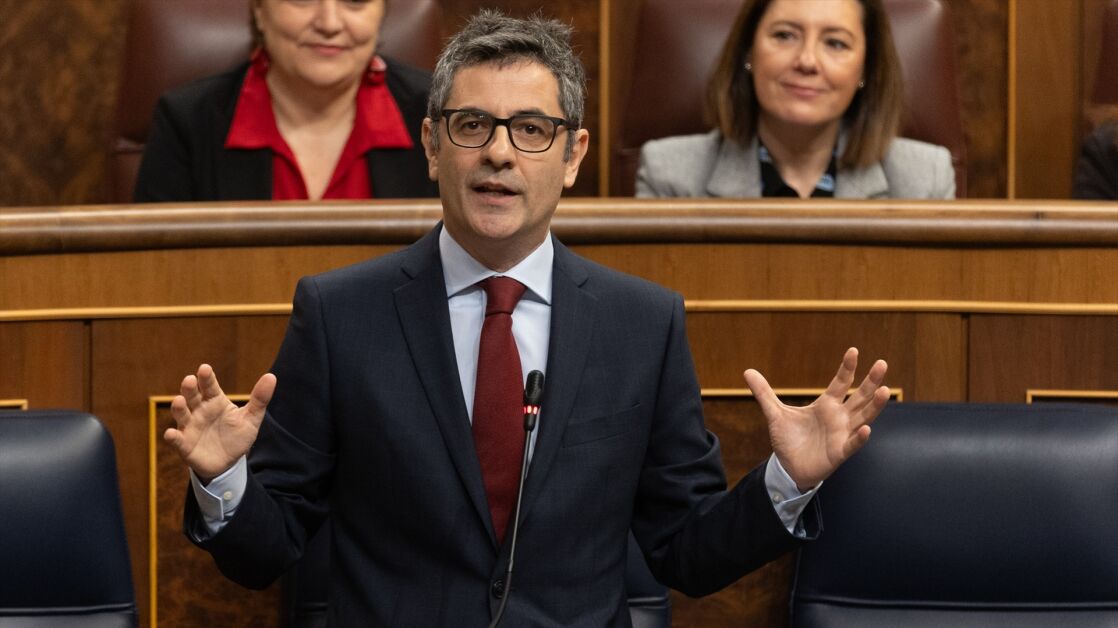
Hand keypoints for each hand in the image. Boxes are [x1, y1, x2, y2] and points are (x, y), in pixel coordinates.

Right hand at [164, 364, 275, 483]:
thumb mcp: (251, 418)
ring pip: (181, 414)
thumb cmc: (237, 436)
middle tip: (190, 380)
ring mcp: (190, 427)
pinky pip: (177, 440)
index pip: (209, 386)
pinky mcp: (185, 445)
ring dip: (178, 408)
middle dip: (189, 388)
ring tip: (179, 400)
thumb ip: (259, 399)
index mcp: (214, 401)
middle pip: (192, 396)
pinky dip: (172, 437)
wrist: (228, 463)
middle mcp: (199, 411)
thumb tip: (271, 377)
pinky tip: (171, 434)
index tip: (205, 368)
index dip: (206, 378)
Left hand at [745, 347, 887, 491]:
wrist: (788, 467)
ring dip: (874, 405)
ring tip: (885, 390)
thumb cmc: (789, 440)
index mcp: (826, 405)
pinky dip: (859, 438)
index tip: (853, 351)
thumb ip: (764, 393)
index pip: (840, 383)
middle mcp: (839, 417)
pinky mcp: (839, 453)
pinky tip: (866, 429)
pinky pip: (852, 444)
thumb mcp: (774, 414)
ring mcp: (842, 434)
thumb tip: (747, 370)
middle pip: (859, 396)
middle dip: (871, 381)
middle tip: (882, 364)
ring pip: (863, 417)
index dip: (847, 368)